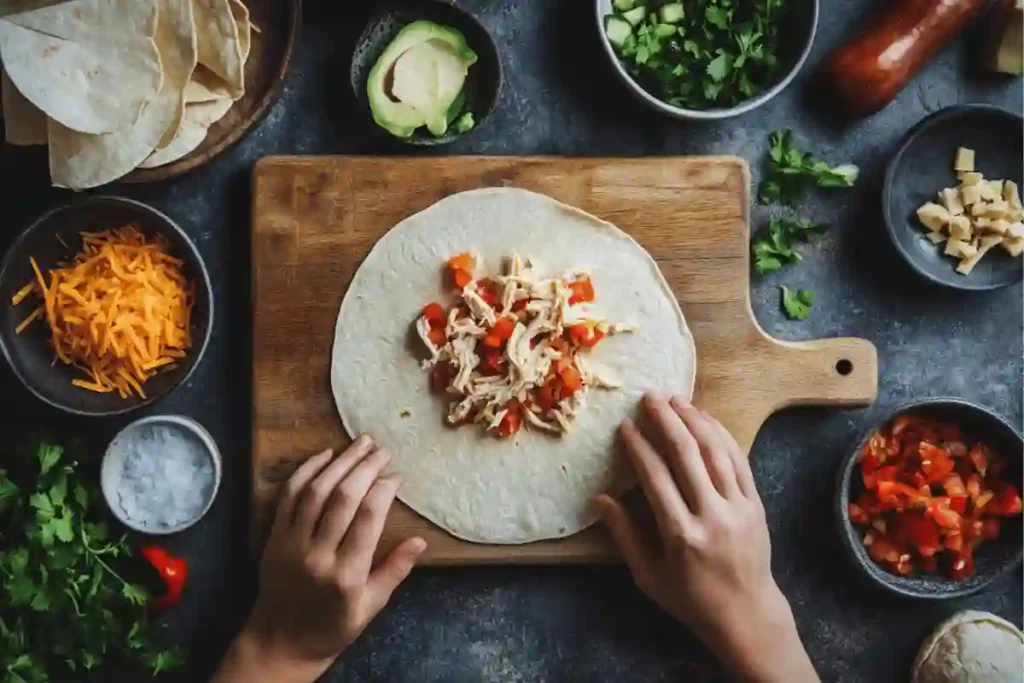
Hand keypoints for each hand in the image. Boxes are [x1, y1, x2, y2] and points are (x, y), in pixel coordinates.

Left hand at [213, 437, 425, 682]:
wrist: (279, 643)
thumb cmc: (331, 628)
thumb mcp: (370, 607)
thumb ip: (394, 572)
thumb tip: (420, 541)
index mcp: (346, 575)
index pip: (368, 518)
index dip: (384, 489)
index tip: (397, 475)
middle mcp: (317, 555)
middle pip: (343, 498)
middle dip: (365, 467)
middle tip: (382, 450)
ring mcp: (291, 544)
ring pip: (316, 491)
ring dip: (340, 462)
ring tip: (361, 443)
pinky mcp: (273, 537)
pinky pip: (289, 496)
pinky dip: (306, 471)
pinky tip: (325, 455)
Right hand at [594, 395, 817, 682]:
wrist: (746, 614)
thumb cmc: (690, 598)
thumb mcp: (648, 576)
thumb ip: (625, 535)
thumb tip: (600, 499)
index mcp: (681, 534)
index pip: (656, 477)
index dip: (639, 447)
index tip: (625, 426)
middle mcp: (712, 515)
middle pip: (687, 455)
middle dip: (666, 421)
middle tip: (649, 398)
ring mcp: (738, 508)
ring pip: (716, 452)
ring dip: (695, 420)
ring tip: (676, 400)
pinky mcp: (756, 504)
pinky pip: (739, 461)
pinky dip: (722, 435)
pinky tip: (706, 419)